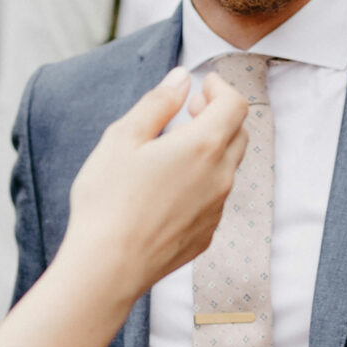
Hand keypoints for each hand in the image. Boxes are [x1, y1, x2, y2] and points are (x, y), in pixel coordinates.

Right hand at [55, 66, 245, 309]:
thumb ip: (157, 103)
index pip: (235, 104)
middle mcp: (220, 177)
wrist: (108, 268)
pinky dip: (203, 181)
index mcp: (203, 146)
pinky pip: (214, 198)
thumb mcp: (123, 137)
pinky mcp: (206, 234)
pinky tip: (169, 187)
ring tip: (174, 148)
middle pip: (238, 134)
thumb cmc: (108, 200)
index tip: (203, 85)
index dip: (222, 88)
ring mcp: (216, 209)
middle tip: (191, 110)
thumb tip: (182, 78)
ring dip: (211, 149)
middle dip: (220, 115)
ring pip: (227, 168)